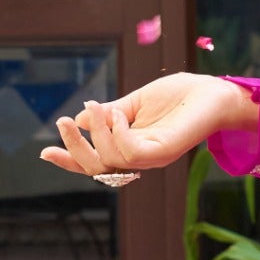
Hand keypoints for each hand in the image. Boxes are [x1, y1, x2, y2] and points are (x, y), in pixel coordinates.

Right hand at [40, 73, 259, 177]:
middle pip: (98, 168)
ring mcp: (154, 156)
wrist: (214, 91)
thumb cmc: (180, 96)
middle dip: (75, 147)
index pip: (97, 162)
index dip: (70, 160)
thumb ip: (110, 113)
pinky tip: (118, 114)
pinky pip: (132, 153)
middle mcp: (141, 157)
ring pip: (111, 160)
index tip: (44, 152)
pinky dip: (117, 134)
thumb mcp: (136, 102)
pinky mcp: (166, 151)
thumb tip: (79, 118)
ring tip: (101, 107)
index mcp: (132, 147)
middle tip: (63, 122)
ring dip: (97, 132)